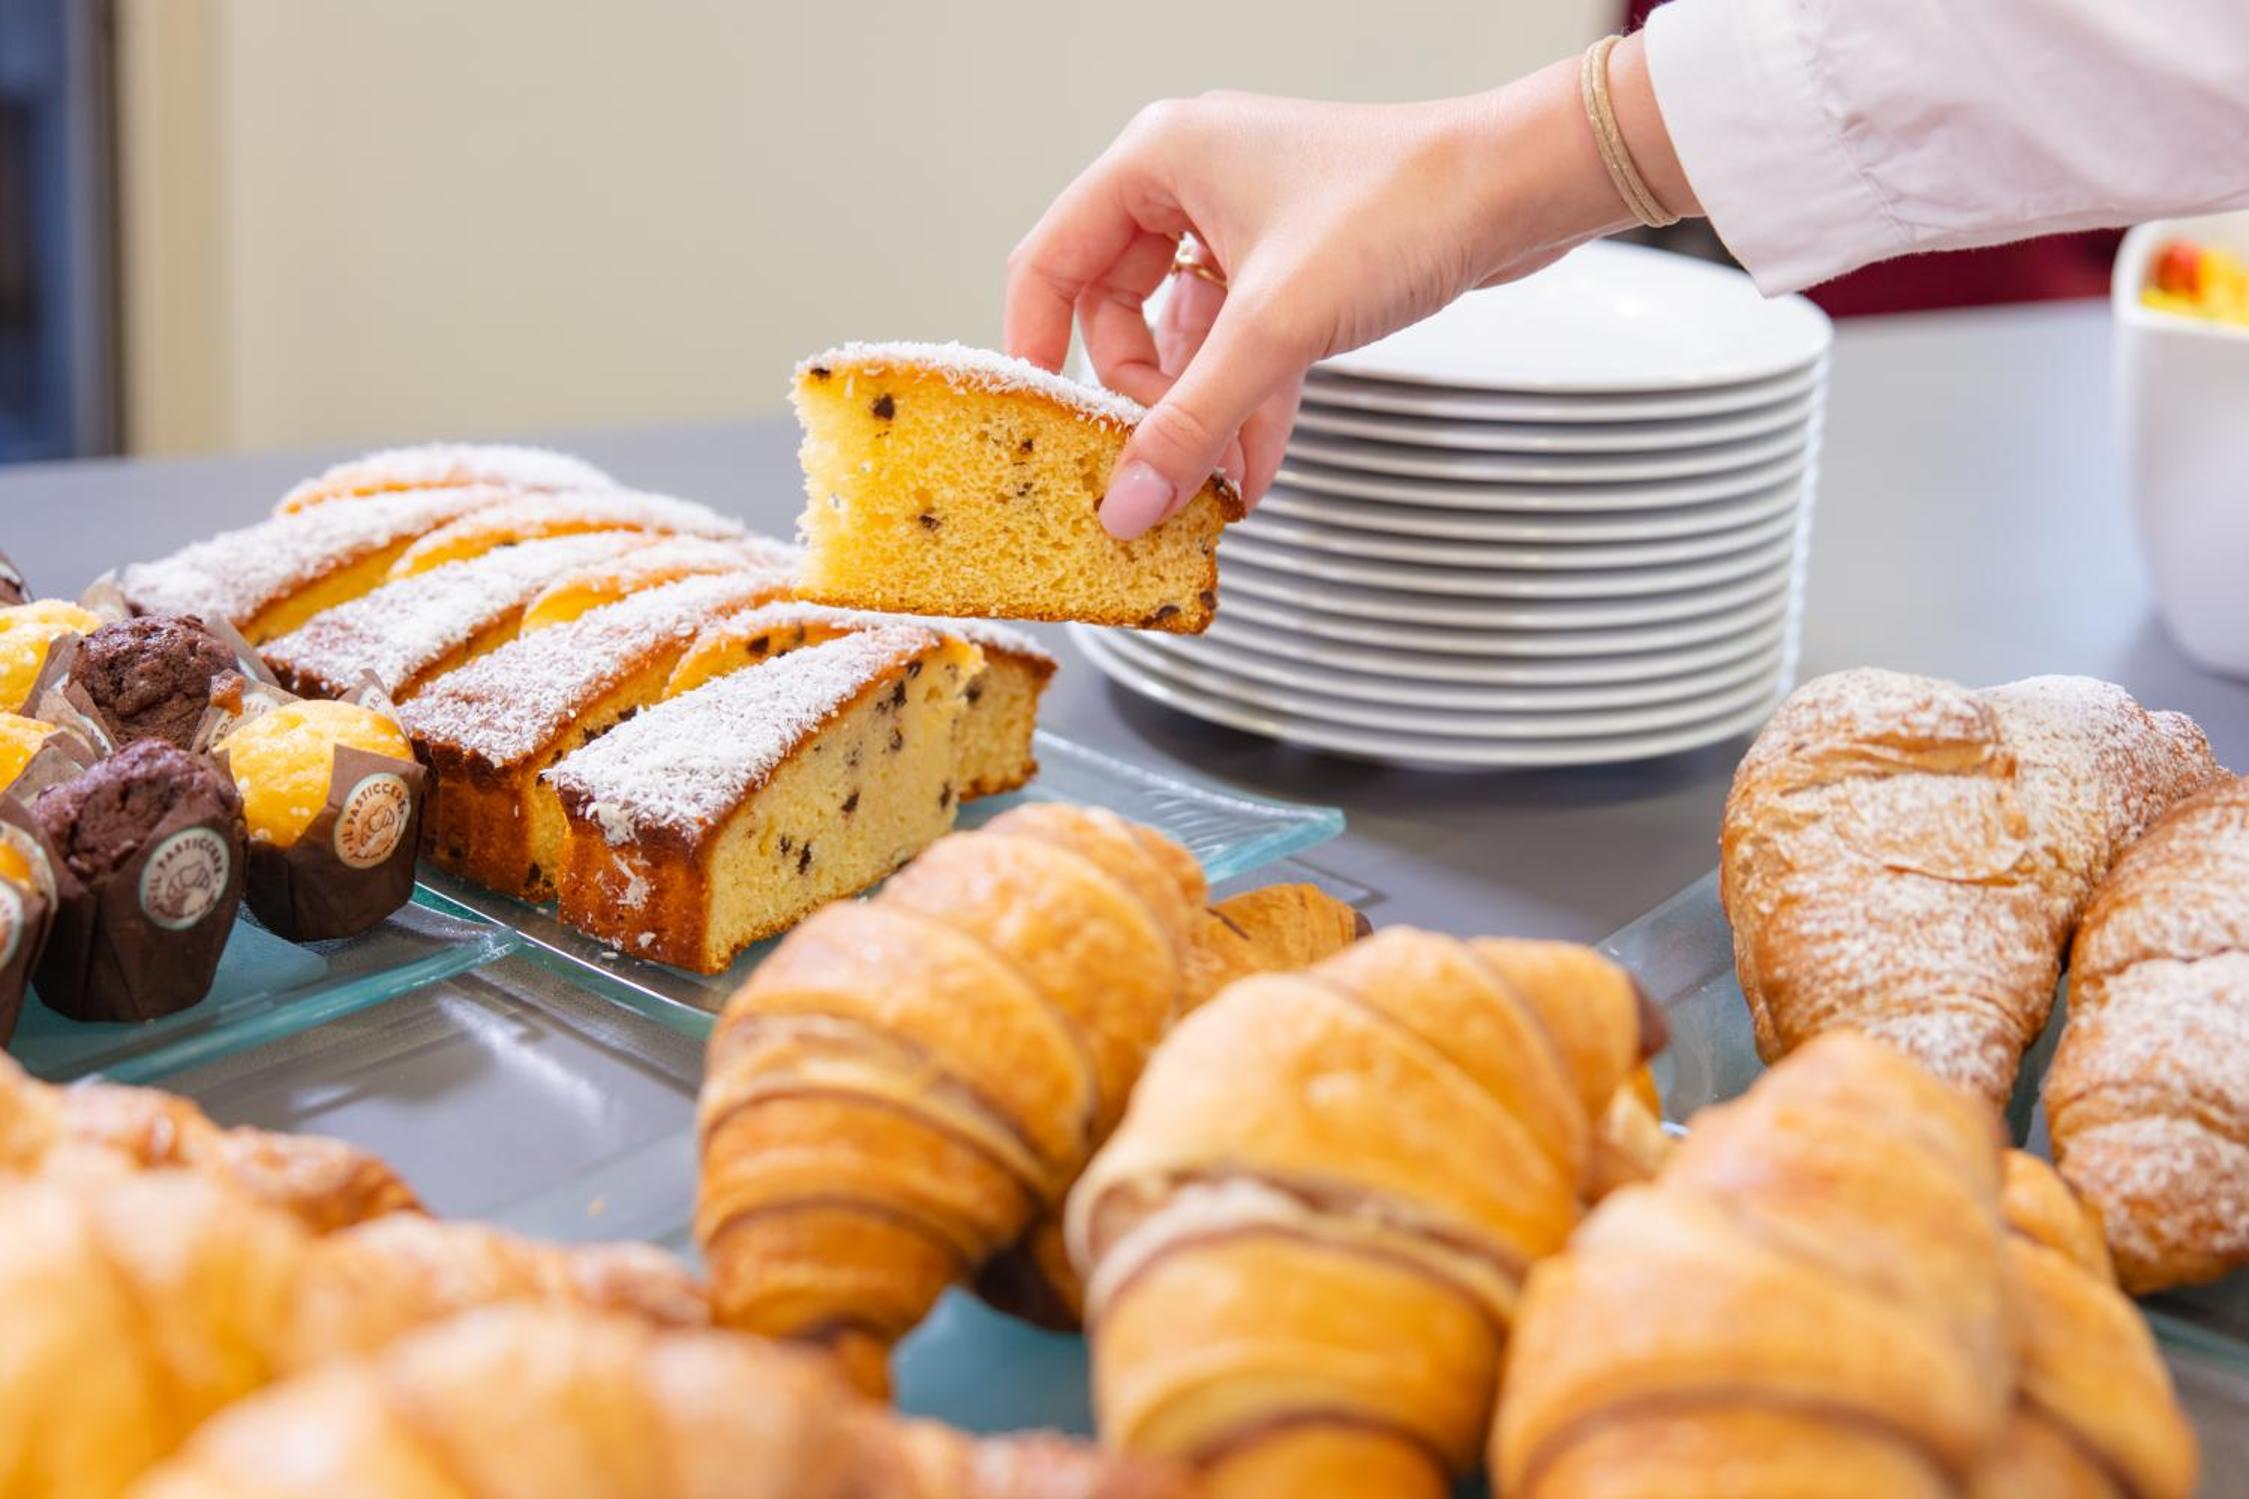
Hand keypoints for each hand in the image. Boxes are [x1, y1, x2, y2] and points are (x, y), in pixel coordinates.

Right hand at [1004, 34, 1694, 537]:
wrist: (1520, 189)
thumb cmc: (1403, 207)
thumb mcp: (1276, 328)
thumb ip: (1192, 421)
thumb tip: (1128, 502)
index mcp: (1159, 161)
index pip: (1052, 262)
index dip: (1035, 349)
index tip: (1040, 426)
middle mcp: (1191, 183)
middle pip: (1115, 311)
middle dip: (1140, 398)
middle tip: (1152, 464)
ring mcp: (1244, 223)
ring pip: (1185, 337)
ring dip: (1199, 412)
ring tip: (1207, 488)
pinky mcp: (1293, 263)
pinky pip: (1242, 343)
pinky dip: (1245, 401)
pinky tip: (1251, 469)